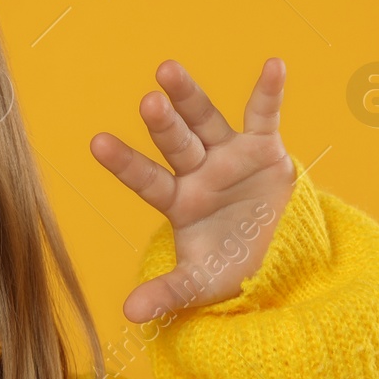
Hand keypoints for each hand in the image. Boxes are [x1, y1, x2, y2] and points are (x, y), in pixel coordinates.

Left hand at [89, 58, 295, 323]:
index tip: (97, 142)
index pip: (146, 180)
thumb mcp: (200, 285)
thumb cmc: (233, 266)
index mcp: (177, 202)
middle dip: (162, 124)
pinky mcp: (264, 148)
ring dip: (189, 96)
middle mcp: (197, 173)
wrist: (281, 258)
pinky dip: (269, 91)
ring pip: (205, 120)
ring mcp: (228, 156)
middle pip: (175, 144)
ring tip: (166, 70)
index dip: (124, 163)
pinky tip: (273, 65)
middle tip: (147, 102)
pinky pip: (265, 116)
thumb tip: (129, 314)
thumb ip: (167, 293)